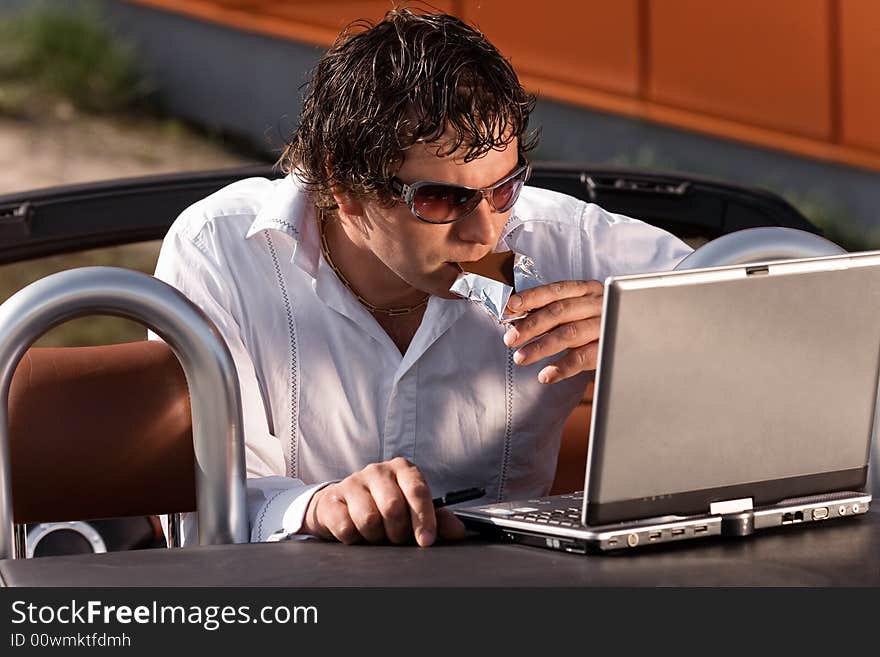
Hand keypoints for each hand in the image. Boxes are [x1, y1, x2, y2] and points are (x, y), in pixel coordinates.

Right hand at [301, 457, 465, 546]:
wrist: (342, 505)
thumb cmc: (384, 507)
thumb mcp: (413, 511)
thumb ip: (437, 519)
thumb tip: (459, 531)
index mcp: (403, 469)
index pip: (417, 490)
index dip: (424, 518)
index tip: (426, 540)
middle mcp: (378, 470)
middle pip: (393, 507)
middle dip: (397, 531)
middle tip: (396, 537)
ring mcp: (353, 481)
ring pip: (368, 519)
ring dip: (375, 536)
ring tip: (376, 534)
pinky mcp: (332, 498)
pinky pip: (346, 527)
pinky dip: (354, 538)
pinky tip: (356, 532)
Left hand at [503, 279, 602, 383]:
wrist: (634, 341)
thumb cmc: (595, 324)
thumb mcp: (577, 312)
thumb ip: (551, 311)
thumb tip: (514, 314)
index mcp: (587, 289)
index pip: (556, 290)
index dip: (532, 297)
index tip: (511, 306)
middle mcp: (598, 304)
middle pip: (560, 311)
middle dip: (531, 325)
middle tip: (510, 339)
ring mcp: (605, 326)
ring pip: (569, 334)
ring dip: (541, 347)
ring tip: (521, 357)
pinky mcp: (609, 349)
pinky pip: (583, 358)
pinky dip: (562, 367)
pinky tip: (546, 375)